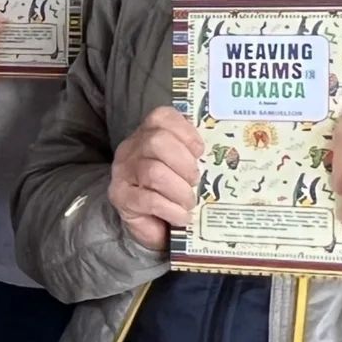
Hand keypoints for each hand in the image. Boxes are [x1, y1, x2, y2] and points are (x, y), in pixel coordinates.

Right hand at [108, 107, 203, 250]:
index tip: (200, 152)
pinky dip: (171, 209)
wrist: (148, 223)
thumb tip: (220, 156)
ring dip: (179, 190)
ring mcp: (123, 173)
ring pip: (154, 172)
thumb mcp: (181, 167)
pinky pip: (148, 200)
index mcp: (147, 134)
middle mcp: (132, 149)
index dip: (186, 132)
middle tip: (195, 181)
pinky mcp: (121, 198)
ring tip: (188, 202)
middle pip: (157, 141)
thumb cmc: (169, 191)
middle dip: (184, 163)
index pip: (162, 117)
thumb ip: (193, 156)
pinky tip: (180, 216)